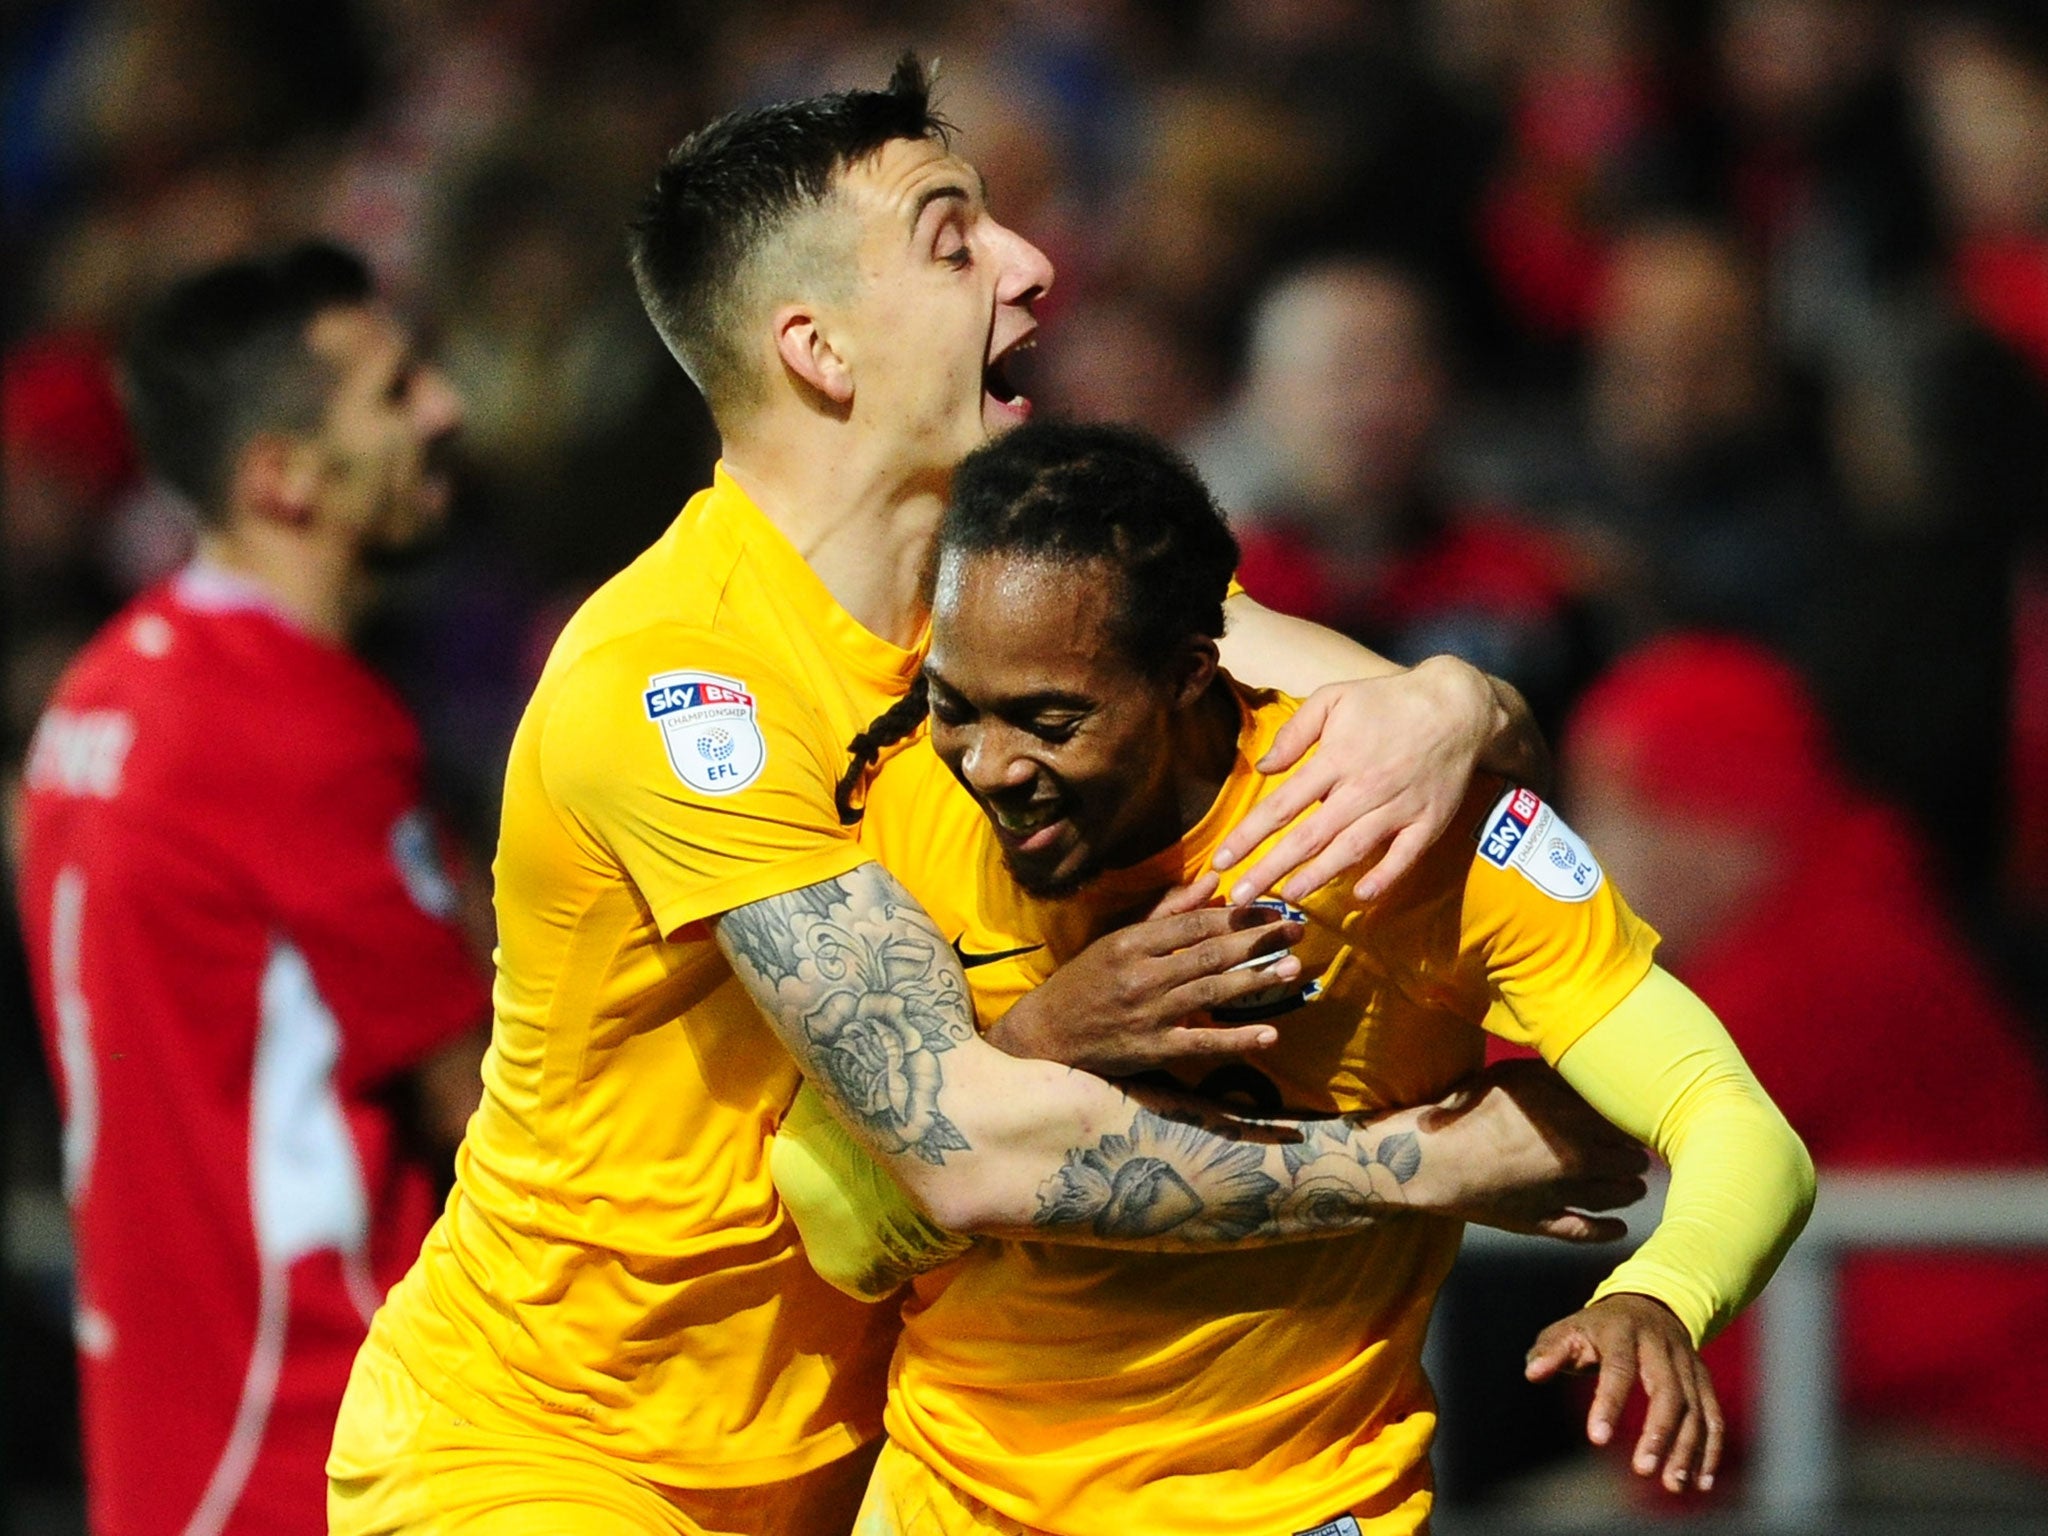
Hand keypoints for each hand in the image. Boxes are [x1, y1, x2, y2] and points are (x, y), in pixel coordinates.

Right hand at [986, 875, 1305, 1074]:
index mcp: (1130, 943)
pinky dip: (1236, 1040)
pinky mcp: (1152, 1051)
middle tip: (1297, 931)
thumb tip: (1214, 881)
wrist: (1048, 1034)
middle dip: (1258, 941)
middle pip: (1209, 954)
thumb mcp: (1118, 938)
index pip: (1194, 924)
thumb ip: (1168, 910)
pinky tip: (1268, 1033)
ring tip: (1291, 969)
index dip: (1238, 914)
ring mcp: (1148, 1016)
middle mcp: (1140, 976)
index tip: (1273, 906)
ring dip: (1255, 981)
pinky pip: (1201, 1044)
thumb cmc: (1085, 980)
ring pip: (1210, 993)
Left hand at [1210, 657, 1498, 906]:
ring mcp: (1397, 808)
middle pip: (1308, 838)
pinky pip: (1404, 858)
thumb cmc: (1387, 700)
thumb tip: (1264, 768)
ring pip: (1350, 851)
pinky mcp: (1428, 822)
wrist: (1459, 706)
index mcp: (1335, 759)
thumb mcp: (1334, 697)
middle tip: (1239, 898)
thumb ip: (1296, 731)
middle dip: (1270, 870)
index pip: (1281, 805)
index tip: (1221, 861)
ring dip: (1316, 878)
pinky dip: (1383, 879)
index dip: (1248, 836)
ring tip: (1286, 898)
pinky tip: (1361, 898)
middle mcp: (1363, 789)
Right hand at [1411, 1059, 1648, 1240]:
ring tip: (1635, 1186)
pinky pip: (1587, 1231)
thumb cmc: (1469, 1111)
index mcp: (1575, 1120)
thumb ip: (1556, 1076)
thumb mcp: (1514, 1077)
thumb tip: (1591, 1074)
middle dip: (1636, 1157)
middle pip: (1629, 1161)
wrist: (1433, 1159)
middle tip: (1637, 1153)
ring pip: (1616, 1197)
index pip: (1624, 1123)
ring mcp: (1563, 1194)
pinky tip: (1619, 1227)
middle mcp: (1579, 1159)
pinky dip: (1608, 1230)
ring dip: (1631, 1190)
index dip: (1633, 1122)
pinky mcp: (1543, 1220)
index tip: (1635, 1120)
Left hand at [1526, 1292, 1724, 1493]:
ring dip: (1687, 1449)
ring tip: (1673, 1485)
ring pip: (1695, 1407)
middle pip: (1668, 1391)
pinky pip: (1713, 1415)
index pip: (1618, 1368)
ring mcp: (1686, 1362)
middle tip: (1643, 1470)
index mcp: (1622, 1332)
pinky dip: (1710, 1448)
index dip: (1608, 1403)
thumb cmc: (1596, 1328)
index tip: (1597, 1439)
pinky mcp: (1702, 1379)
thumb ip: (1550, 1352)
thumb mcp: (1569, 1330)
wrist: (1646, 1304)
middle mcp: (1661, 1346)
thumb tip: (1533, 1373)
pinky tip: (1701, 1481)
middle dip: (1658, 1433)